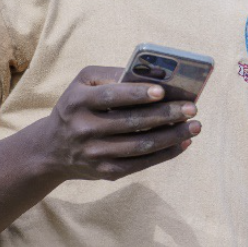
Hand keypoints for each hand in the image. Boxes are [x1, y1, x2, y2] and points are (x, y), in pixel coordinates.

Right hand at [37, 65, 199, 180]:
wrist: (51, 149)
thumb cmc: (77, 106)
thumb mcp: (83, 84)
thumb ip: (113, 75)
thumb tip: (154, 76)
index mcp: (78, 101)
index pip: (111, 97)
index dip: (136, 94)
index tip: (162, 91)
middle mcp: (84, 128)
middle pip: (131, 122)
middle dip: (165, 115)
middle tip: (192, 108)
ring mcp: (95, 153)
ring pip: (141, 145)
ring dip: (172, 136)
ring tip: (195, 126)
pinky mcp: (106, 171)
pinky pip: (141, 163)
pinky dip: (165, 153)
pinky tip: (183, 142)